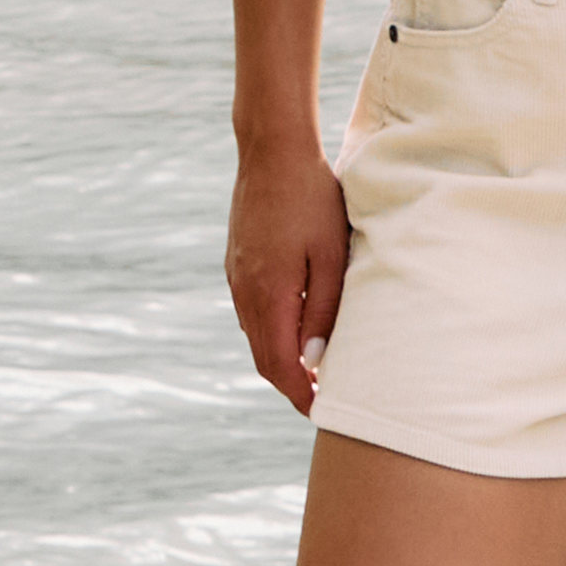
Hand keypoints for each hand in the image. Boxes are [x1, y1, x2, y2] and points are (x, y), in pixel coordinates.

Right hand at [226, 142, 349, 416]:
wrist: (272, 152)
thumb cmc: (312, 199)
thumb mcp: (330, 256)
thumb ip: (324, 311)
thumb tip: (315, 361)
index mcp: (267, 294)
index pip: (278, 365)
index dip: (298, 395)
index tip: (321, 413)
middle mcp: (244, 292)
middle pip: (262, 357)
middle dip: (290, 384)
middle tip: (322, 400)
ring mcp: (236, 277)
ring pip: (256, 335)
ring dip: (281, 358)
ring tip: (315, 370)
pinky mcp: (237, 263)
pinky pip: (252, 311)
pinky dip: (272, 332)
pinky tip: (297, 328)